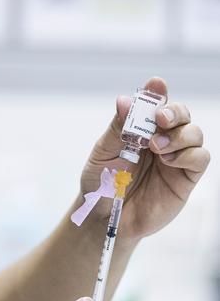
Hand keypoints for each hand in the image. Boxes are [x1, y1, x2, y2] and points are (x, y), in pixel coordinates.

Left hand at [81, 77, 209, 239]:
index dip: (158, 92)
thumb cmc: (101, 184)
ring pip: (195, 133)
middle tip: (160, 119)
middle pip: (181, 114)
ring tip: (157, 147)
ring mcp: (175, 158)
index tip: (156, 84)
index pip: (155, 104)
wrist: (104, 216)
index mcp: (140, 130)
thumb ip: (117, 128)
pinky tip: (169, 160)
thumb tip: (124, 100)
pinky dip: (189, 154)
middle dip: (174, 111)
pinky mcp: (185, 178)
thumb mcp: (103, 154)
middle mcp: (162, 139)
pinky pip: (200, 158)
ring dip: (179, 135)